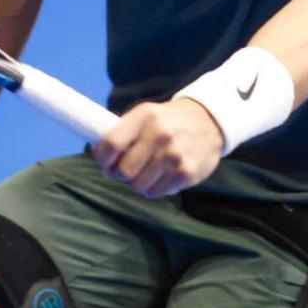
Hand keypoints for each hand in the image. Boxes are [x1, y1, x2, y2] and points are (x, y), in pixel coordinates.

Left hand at [93, 98, 223, 197]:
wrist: (209, 122)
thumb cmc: (168, 121)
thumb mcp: (145, 115)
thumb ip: (122, 132)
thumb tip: (98, 154)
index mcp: (145, 116)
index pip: (111, 143)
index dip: (102, 158)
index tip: (105, 163)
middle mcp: (160, 134)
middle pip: (123, 170)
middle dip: (121, 174)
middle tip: (127, 169)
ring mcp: (174, 155)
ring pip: (138, 186)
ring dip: (137, 183)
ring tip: (147, 171)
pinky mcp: (186, 172)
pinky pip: (155, 193)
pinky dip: (154, 188)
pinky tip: (162, 174)